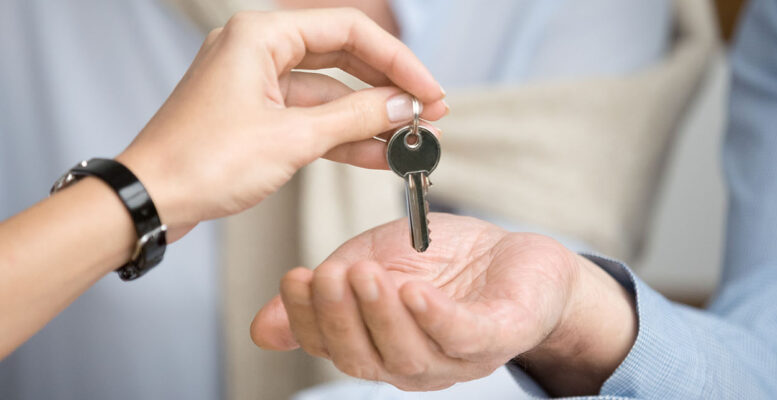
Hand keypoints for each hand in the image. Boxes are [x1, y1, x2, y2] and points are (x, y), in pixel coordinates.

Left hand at [115, 8, 447, 239]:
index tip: (428, 91)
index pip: (348, 31)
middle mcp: (259, 51)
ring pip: (330, 94)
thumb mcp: (291, 139)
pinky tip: (380, 155)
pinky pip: (311, 119)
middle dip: (387, 89)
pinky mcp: (258, 117)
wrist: (150, 201)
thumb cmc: (201, 162)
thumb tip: (401, 107)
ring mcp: (258, 85)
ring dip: (370, 119)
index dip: (397, 61)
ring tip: (412, 140)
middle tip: (428, 113)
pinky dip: (344, 137)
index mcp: (261, 35)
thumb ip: (354, 119)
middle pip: (343, 58)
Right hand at [250, 213, 635, 394]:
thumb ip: (325, 292)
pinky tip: (415, 291)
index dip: (307, 318)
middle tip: (328, 275)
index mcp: (379, 346)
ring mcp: (457, 356)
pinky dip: (435, 317)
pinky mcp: (499, 335)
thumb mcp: (371, 263)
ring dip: (382, 316)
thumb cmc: (441, 260)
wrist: (513, 253)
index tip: (294, 277)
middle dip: (340, 318)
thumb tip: (262, 328)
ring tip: (366, 274)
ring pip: (410, 355)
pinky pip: (463, 336)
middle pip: (366, 359)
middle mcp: (413, 363)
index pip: (331, 347)